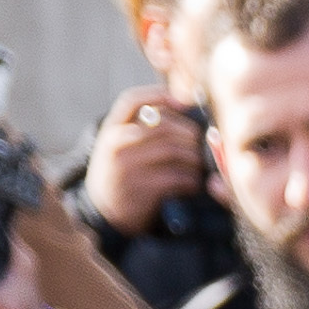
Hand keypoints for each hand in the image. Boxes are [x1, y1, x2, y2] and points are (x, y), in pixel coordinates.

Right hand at [83, 88, 205, 236]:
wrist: (105, 212)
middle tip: (203, 144)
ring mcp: (126, 167)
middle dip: (190, 134)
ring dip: (195, 159)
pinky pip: (177, 178)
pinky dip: (192, 180)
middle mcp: (115, 144)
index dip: (159, 96)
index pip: (131, 101)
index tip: (184, 102)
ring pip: (174, 151)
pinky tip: (194, 184)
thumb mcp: (123, 146)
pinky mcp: (140, 190)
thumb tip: (185, 105)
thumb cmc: (125, 173)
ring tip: (200, 166)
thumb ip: (144, 128)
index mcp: (112, 129)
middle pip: (163, 126)